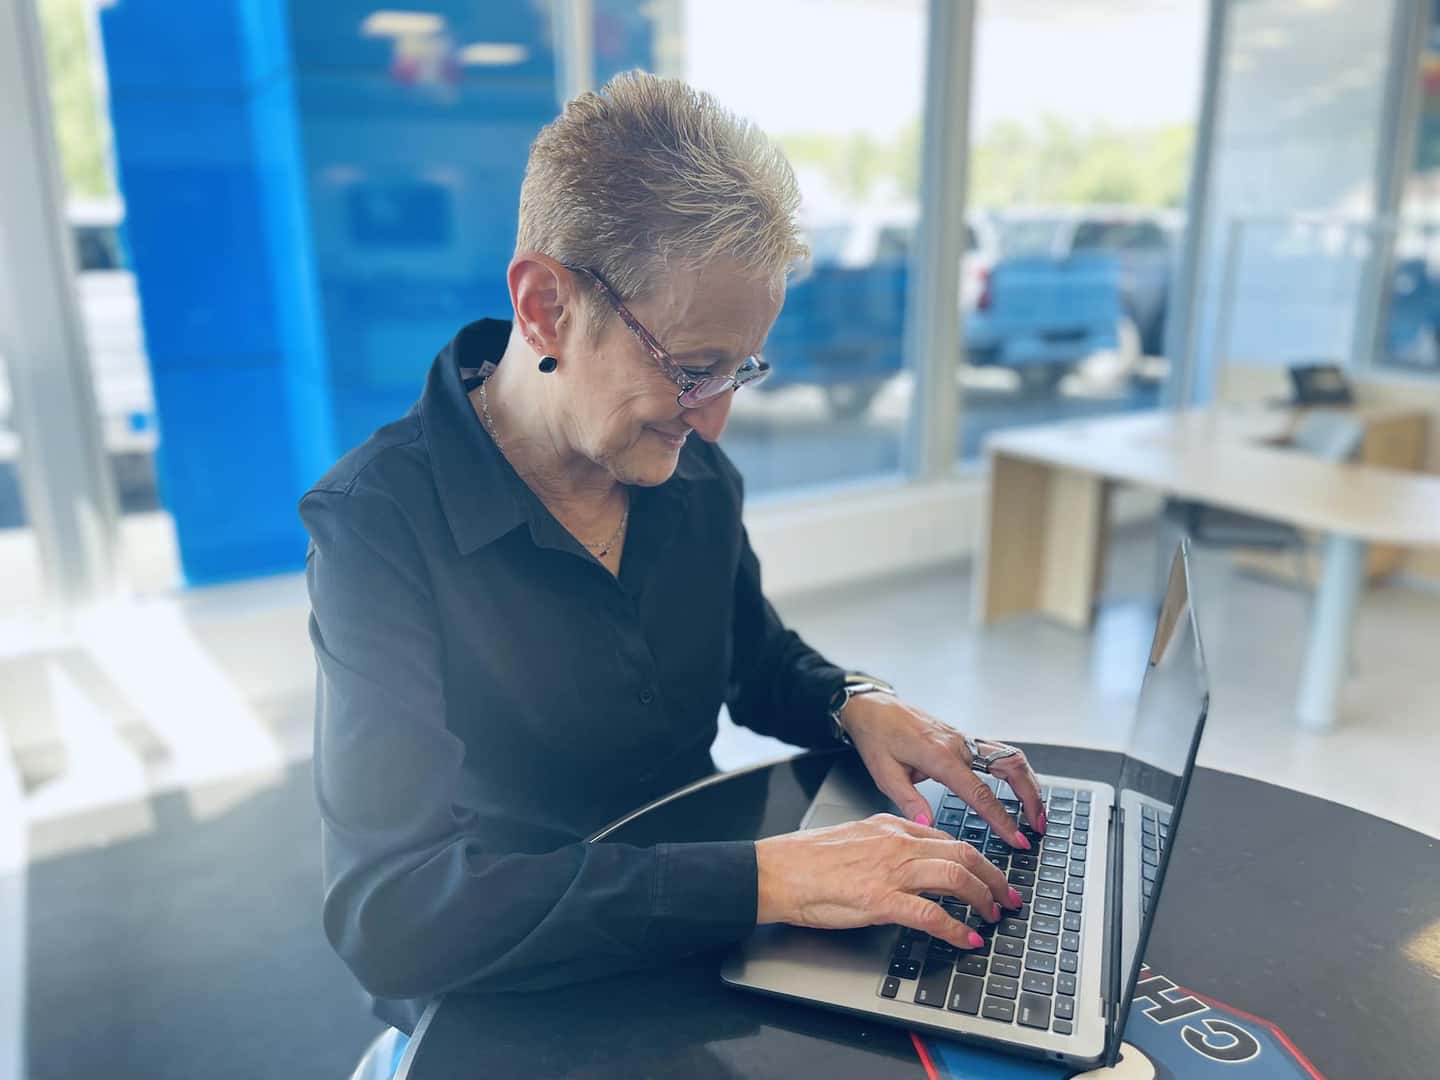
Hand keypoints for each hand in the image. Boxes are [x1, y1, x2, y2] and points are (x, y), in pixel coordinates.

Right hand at [754, 814, 1025, 946]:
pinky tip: (966, 939)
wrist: (776, 870)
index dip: (976, 859)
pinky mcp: (880, 899)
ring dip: (982, 899)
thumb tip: (910, 859)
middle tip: (1008, 897)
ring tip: (993, 916)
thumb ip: (886, 844)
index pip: (947, 838)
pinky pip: (930, 913)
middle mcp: (896, 844)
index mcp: (890, 827)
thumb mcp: (854, 838)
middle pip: (962, 853)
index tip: (989, 874)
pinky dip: (955, 928)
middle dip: (993, 877)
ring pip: (955, 876)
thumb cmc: (806, 859)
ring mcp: (890, 870)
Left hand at [839, 693, 1044, 847]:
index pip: (980, 793)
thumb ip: (907, 801)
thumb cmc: (877, 736)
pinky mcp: (963, 738)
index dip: (1001, 819)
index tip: (1016, 839)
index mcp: (940, 756)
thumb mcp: (883, 773)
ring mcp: (964, 739)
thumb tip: (928, 825)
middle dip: (1030, 797)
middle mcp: (959, 745)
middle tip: (1038, 825)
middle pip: (1010, 768)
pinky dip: (1015, 771)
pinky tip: (1019, 788)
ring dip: (1028, 782)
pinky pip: (999, 752)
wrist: (873, 707)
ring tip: (1036, 810)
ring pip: (1010, 756)